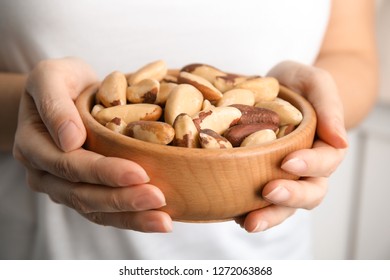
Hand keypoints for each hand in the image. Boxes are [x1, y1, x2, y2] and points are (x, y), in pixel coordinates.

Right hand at [13, 57, 171, 231]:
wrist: (66, 93)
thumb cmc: (62, 80)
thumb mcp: (51, 76)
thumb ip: (55, 104)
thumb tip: (70, 140)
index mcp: (33, 145)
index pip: (69, 164)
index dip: (103, 171)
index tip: (139, 172)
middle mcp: (44, 173)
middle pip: (82, 194)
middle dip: (122, 199)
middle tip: (158, 198)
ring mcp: (63, 187)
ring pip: (95, 210)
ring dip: (130, 217)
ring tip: (163, 221)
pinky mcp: (82, 192)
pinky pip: (104, 212)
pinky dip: (130, 218)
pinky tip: (156, 220)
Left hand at [236, 61, 347, 231]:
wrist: (275, 89)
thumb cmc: (298, 84)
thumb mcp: (314, 81)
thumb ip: (328, 104)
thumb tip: (340, 140)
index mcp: (324, 146)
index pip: (325, 162)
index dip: (310, 164)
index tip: (289, 161)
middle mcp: (307, 168)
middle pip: (309, 193)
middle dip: (291, 197)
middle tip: (269, 192)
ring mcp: (284, 177)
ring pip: (285, 206)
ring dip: (270, 215)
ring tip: (249, 222)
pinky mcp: (260, 179)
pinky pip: (259, 202)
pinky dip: (248, 211)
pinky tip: (234, 215)